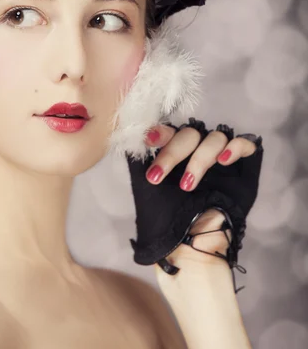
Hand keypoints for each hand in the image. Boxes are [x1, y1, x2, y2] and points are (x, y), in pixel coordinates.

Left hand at [126, 118, 263, 276]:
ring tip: (187, 186)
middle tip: (157, 177)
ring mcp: (221, 155)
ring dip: (199, 160)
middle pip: (190, 134)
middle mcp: (199, 148)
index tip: (147, 141)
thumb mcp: (146, 189)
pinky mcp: (243, 165)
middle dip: (172, 154)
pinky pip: (245, 144)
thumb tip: (130, 140)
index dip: (160, 133)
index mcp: (176, 149)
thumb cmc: (167, 217)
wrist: (191, 246)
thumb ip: (139, 162)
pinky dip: (234, 148)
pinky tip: (223, 160)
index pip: (170, 131)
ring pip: (215, 138)